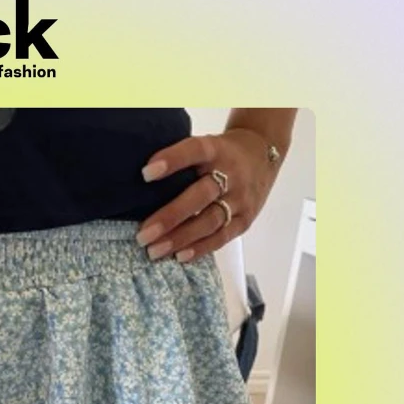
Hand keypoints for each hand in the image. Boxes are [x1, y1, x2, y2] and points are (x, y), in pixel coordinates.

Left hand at [134, 127, 282, 262]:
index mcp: (217, 150)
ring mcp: (240, 199)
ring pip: (210, 221)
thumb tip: (139, 187)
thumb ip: (182, 163)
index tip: (145, 173)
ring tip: (154, 251)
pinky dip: (200, 248)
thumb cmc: (220, 154)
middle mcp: (231, 174)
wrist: (264, 154)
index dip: (173, 160)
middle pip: (201, 195)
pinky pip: (222, 237)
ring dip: (180, 238)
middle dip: (170, 216)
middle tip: (143, 235)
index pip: (195, 150)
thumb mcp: (206, 147)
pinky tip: (179, 256)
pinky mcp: (246, 219)